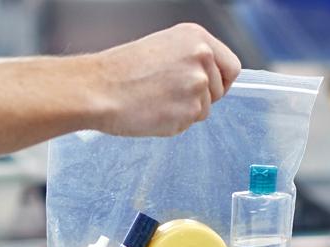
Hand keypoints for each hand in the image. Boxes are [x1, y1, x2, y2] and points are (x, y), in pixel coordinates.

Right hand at [89, 23, 242, 136]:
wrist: (98, 89)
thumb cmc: (120, 71)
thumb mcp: (161, 48)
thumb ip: (189, 60)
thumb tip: (207, 78)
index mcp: (197, 38)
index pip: (231, 66)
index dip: (221, 81)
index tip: (209, 88)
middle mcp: (202, 59)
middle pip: (219, 91)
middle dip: (200, 98)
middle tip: (169, 96)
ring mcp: (197, 86)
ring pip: (203, 111)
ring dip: (183, 112)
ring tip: (155, 102)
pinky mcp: (188, 112)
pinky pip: (187, 125)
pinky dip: (172, 124)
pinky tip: (152, 112)